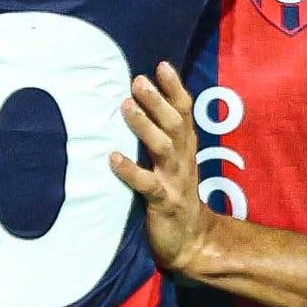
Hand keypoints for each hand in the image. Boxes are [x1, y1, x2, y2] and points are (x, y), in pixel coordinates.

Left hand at [109, 63, 218, 274]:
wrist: (193, 241)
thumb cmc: (175, 195)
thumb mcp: (173, 162)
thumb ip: (163, 136)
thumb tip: (139, 104)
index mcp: (186, 149)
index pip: (184, 112)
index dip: (175, 89)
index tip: (161, 65)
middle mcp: (183, 160)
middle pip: (175, 125)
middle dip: (158, 101)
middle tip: (138, 80)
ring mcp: (175, 181)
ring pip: (163, 149)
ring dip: (145, 127)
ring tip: (126, 107)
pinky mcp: (164, 203)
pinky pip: (147, 185)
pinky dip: (130, 171)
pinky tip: (113, 158)